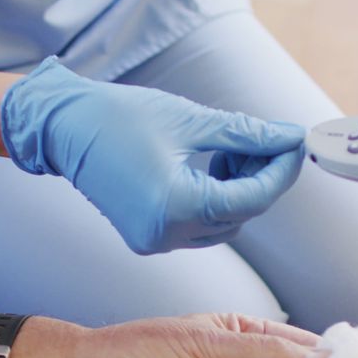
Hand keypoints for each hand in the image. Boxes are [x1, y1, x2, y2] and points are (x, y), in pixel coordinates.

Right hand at [1, 57, 304, 253]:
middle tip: (267, 140)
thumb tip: (287, 138)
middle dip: (260, 177)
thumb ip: (246, 134)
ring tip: (231, 150)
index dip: (280, 170)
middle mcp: (164, 233)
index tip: (295, 143)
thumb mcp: (190, 120)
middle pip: (240, 213)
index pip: (252, 197)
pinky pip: (197, 226)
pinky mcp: (146, 236)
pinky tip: (210, 166)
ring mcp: (153, 240)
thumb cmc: (116, 117)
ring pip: (222, 224)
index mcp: (175, 206)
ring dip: (238, 190)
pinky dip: (213, 199)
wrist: (62, 128)